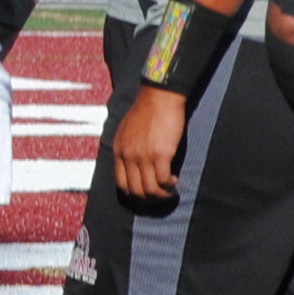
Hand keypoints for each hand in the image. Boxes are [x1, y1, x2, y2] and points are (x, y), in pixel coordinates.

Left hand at [112, 84, 189, 207]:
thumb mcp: (126, 130)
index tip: (145, 192)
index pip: (121, 183)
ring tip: (170, 190)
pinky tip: (175, 181)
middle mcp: (128, 156)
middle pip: (135, 190)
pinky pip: (163, 180)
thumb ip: (126, 147)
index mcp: (118, 151)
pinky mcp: (161, 155)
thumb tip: (132, 162)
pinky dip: (170, 186)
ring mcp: (143, 157)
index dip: (134, 193)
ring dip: (161, 195)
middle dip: (148, 198)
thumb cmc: (147, 110)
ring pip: (150, 189)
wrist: (159, 96)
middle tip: (160, 196)